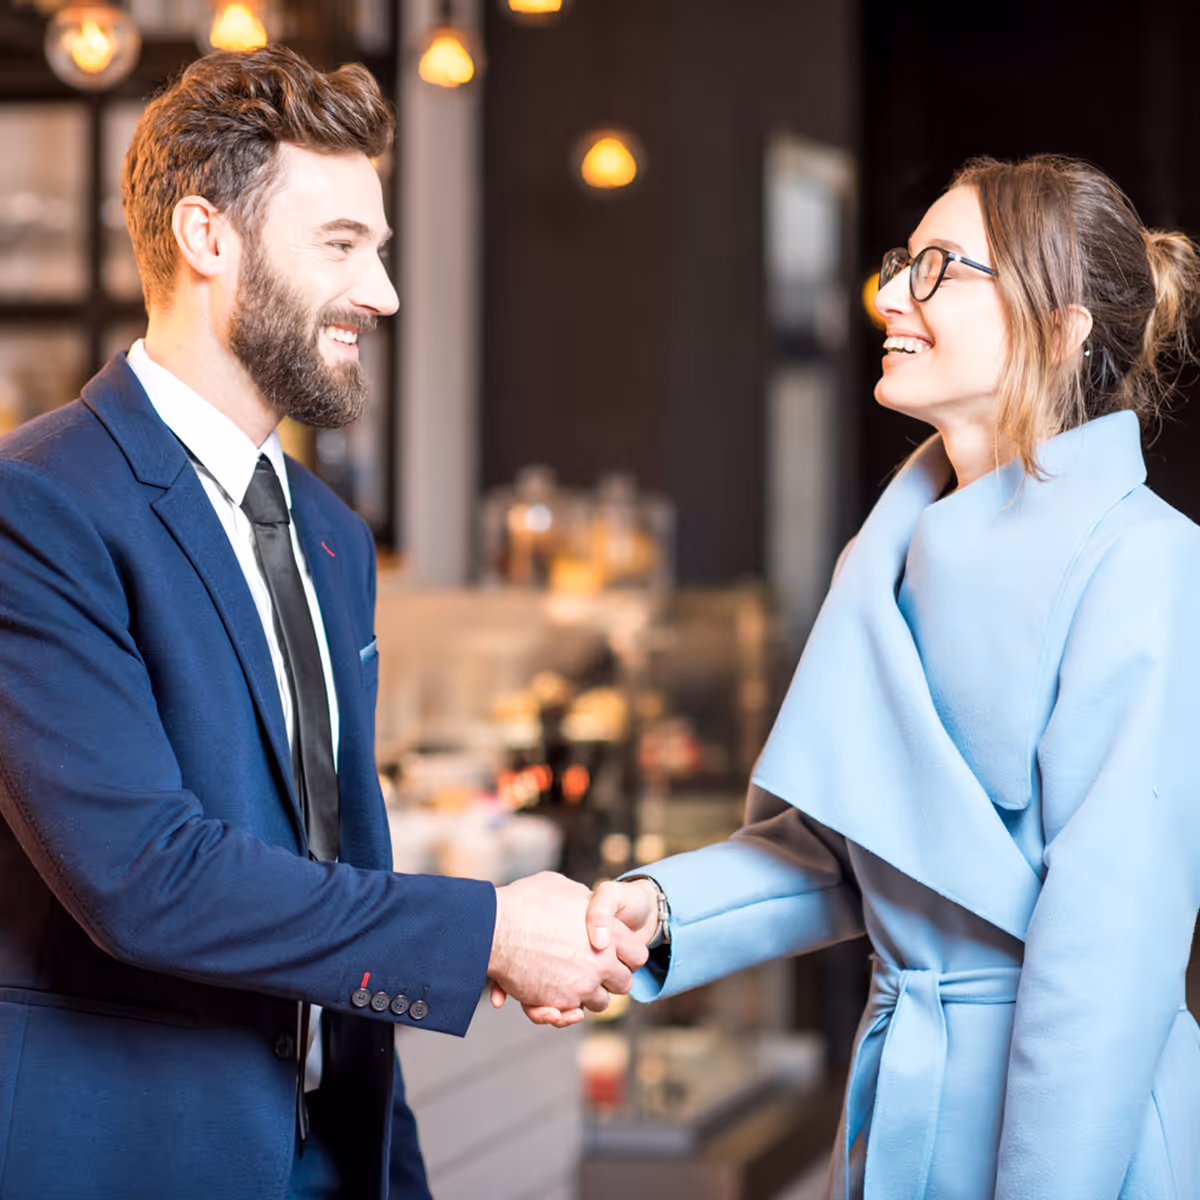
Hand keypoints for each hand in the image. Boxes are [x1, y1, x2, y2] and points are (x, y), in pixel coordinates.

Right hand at [487, 872, 646, 1028]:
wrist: (496, 927)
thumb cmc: (526, 902)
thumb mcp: (563, 887)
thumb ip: (584, 899)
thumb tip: (587, 901)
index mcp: (611, 934)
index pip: (638, 955)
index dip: (627, 955)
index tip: (615, 953)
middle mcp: (602, 964)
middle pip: (624, 984)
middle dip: (612, 979)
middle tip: (595, 969)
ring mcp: (581, 987)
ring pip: (600, 1003)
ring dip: (590, 996)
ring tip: (573, 980)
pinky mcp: (558, 1004)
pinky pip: (571, 1015)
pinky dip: (566, 1012)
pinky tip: (558, 999)